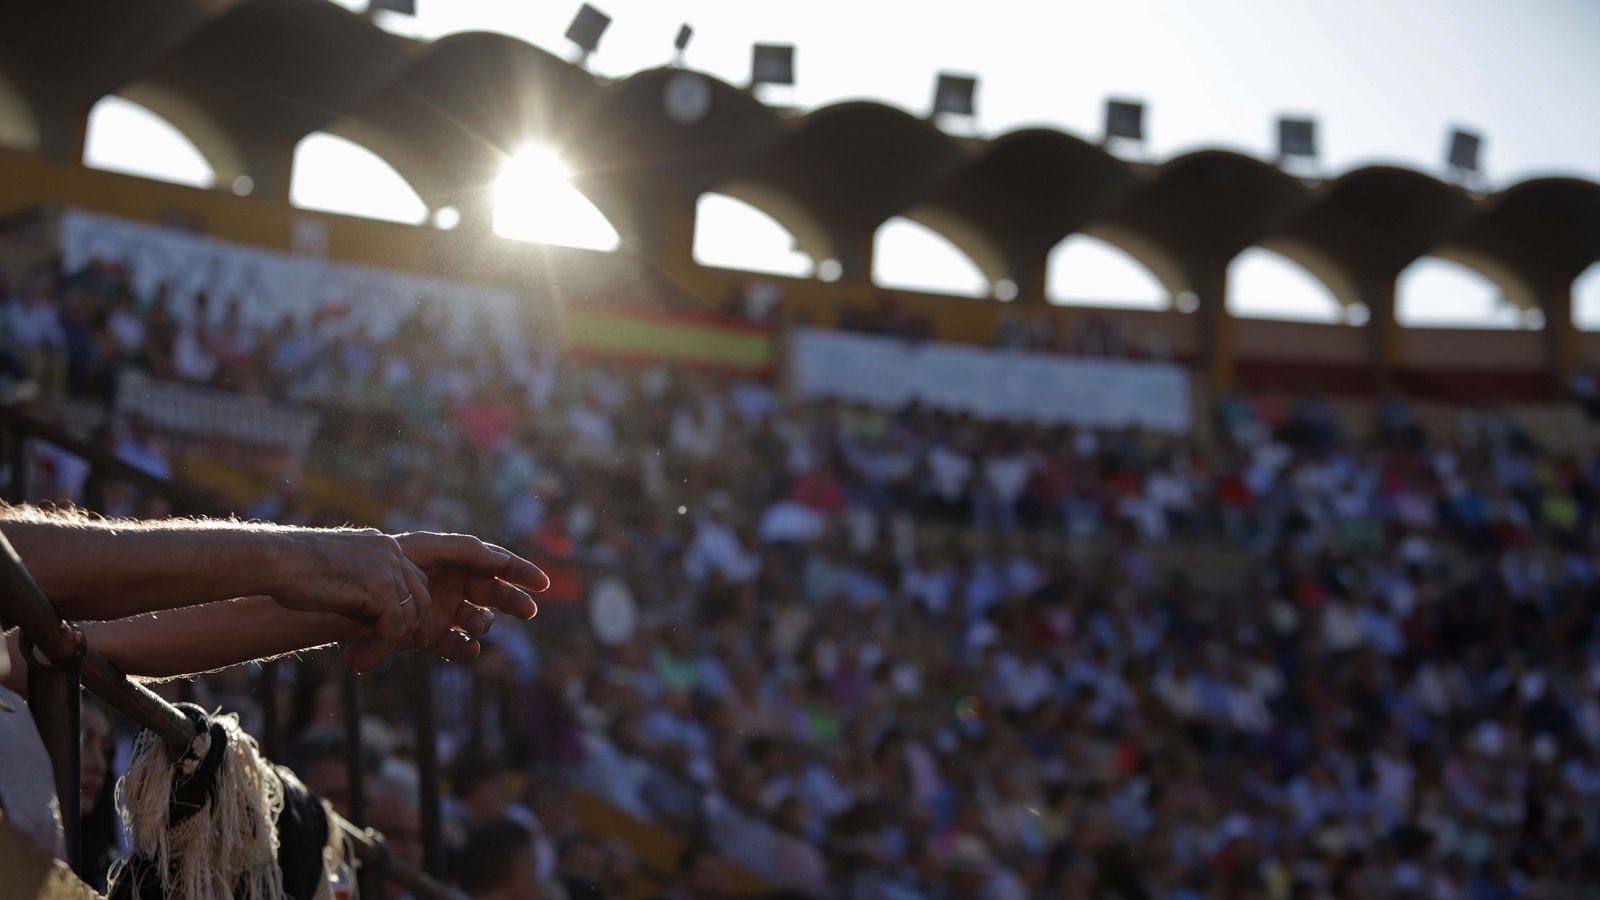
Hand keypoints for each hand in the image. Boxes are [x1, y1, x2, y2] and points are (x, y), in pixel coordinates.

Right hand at [267, 529, 434, 659]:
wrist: (274, 561)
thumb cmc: (294, 573)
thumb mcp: (342, 579)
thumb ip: (366, 594)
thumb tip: (381, 625)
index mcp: (383, 546)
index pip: (413, 584)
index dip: (401, 614)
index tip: (378, 637)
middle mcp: (391, 553)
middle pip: (420, 600)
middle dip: (401, 631)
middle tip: (373, 653)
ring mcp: (389, 568)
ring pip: (409, 617)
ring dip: (387, 645)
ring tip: (360, 661)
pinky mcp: (380, 587)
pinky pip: (394, 628)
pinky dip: (379, 649)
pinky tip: (357, 661)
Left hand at [343, 532, 547, 670]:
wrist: (347, 597)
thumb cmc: (386, 563)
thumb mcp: (426, 548)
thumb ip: (464, 550)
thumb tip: (501, 558)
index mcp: (457, 563)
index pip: (497, 565)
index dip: (522, 573)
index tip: (542, 584)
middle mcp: (454, 588)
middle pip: (495, 594)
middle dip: (513, 601)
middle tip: (529, 611)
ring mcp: (444, 614)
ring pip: (478, 621)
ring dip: (484, 623)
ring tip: (476, 625)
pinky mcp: (429, 639)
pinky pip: (456, 646)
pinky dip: (465, 648)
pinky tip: (468, 647)